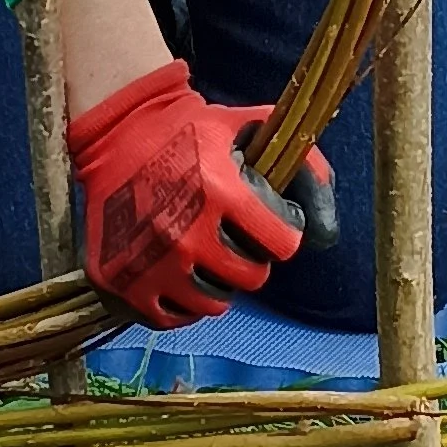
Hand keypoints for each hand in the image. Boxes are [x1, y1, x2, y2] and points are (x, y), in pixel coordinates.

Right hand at [67, 57, 335, 329]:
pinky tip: (177, 272)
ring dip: (217, 281)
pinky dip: (180, 301)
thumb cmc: (193, 130)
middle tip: (230, 233)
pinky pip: (171, 317)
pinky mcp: (121, 282)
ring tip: (204, 251)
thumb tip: (327, 231)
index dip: (282, 229)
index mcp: (220, 192)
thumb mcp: (252, 129)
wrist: (119, 132)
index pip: (285, 244)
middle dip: (250, 256)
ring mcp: (150, 263)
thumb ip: (303, 166)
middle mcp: (184, 233)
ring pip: (214, 303)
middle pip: (252, 277)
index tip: (268, 218)